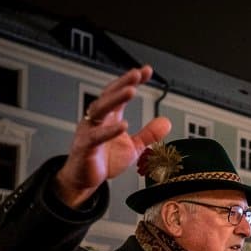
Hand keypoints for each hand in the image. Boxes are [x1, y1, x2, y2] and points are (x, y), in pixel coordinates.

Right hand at [54, 66, 171, 207]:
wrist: (84, 179)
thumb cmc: (105, 159)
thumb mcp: (133, 147)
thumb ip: (149, 134)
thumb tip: (166, 122)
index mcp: (110, 117)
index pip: (120, 93)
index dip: (131, 81)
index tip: (146, 71)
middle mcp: (98, 119)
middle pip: (109, 95)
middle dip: (123, 83)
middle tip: (137, 74)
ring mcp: (89, 131)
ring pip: (100, 109)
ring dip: (116, 99)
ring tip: (131, 90)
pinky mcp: (85, 147)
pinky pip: (96, 136)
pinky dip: (109, 131)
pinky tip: (122, 125)